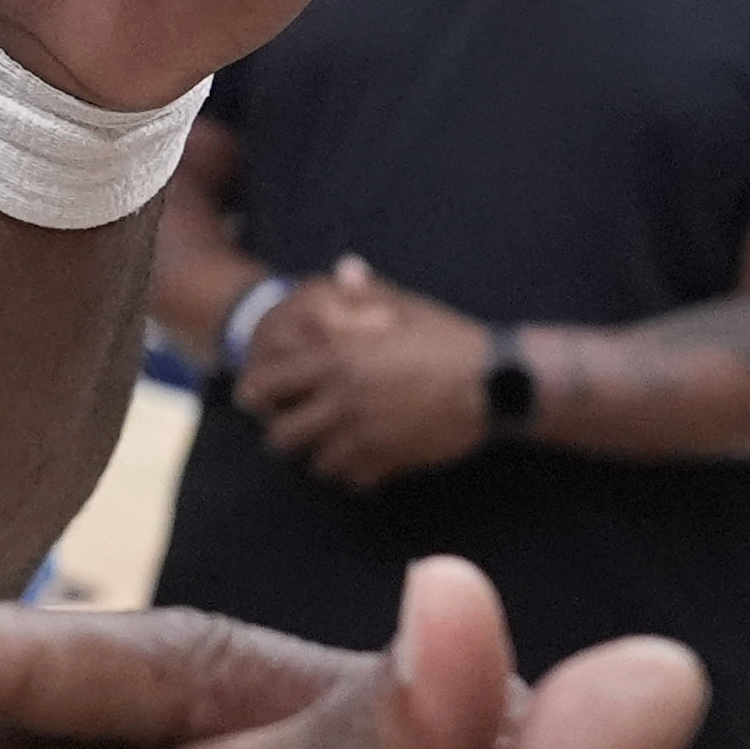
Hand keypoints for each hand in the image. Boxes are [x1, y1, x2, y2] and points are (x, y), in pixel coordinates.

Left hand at [235, 254, 495, 489]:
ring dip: (318, 457)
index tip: (257, 397)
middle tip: (293, 428)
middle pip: (281, 437)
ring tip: (329, 446)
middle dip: (282, 434)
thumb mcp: (405, 307)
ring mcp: (364, 437)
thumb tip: (344, 268)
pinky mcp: (389, 462)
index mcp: (336, 361)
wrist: (494, 383)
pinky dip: (352, 474)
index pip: (268, 385)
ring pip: (315, 464)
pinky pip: (352, 480)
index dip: (255, 393)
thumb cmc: (448, 339)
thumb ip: (364, 293)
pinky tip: (363, 460)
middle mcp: (342, 402)